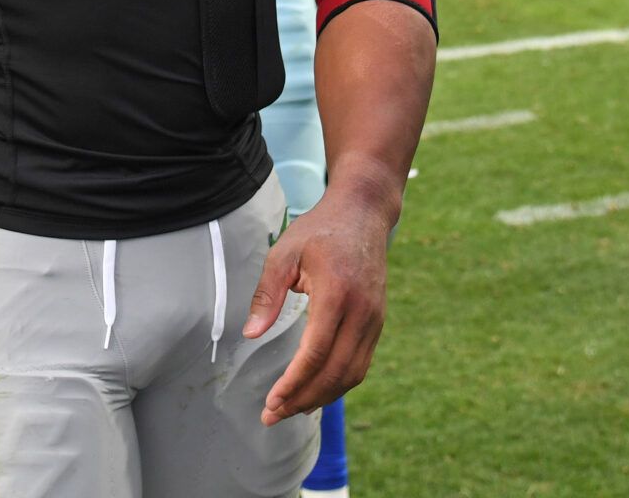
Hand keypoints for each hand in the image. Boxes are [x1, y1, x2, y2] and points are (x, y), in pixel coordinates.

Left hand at [242, 185, 393, 425]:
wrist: (363, 214)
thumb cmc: (319, 231)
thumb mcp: (284, 253)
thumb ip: (267, 295)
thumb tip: (250, 334)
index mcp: (337, 293)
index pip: (316, 352)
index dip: (294, 383)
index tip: (272, 402)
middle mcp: (362, 311)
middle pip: (336, 371)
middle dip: (304, 399)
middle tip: (273, 414)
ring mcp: (375, 318)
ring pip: (352, 373)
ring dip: (322, 396)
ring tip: (291, 408)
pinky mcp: (378, 322)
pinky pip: (361, 363)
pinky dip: (338, 382)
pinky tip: (315, 389)